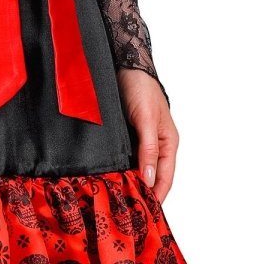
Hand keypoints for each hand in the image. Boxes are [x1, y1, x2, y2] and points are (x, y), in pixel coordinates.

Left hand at [117, 68, 178, 203]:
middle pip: (151, 175)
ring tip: (117, 196)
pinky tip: (109, 174)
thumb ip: (149, 149)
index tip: (146, 212)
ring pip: (136, 166)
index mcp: (168, 143)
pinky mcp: (125, 132)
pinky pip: (124, 155)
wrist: (124, 62)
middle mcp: (155, 143)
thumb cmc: (141, 87)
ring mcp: (140, 138)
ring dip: (128, 179)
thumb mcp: (147, 119)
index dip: (156, 195)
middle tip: (127, 208)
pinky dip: (120, 166)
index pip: (165, 178)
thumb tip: (150, 180)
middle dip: (141, 191)